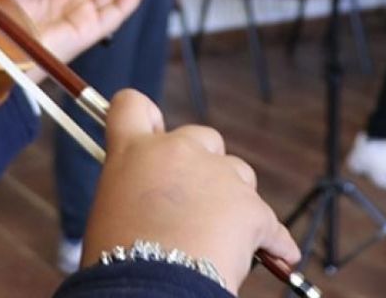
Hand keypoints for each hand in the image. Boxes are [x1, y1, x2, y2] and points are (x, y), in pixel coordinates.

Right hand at [83, 90, 299, 293]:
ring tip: (221, 240)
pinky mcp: (251, 207)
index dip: (145, 118)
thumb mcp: (111, 212)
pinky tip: (275, 259)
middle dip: (204, 165)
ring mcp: (217, 175)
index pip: (132, 106)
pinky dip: (272, 242)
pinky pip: (270, 226)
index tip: (153, 132)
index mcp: (133, 152)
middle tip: (193, 206)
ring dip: (233, 200)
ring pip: (239, 175)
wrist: (152, 288)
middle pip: (203, 138)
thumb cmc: (122, 261)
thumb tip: (152, 201)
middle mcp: (176, 151)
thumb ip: (136, 189)